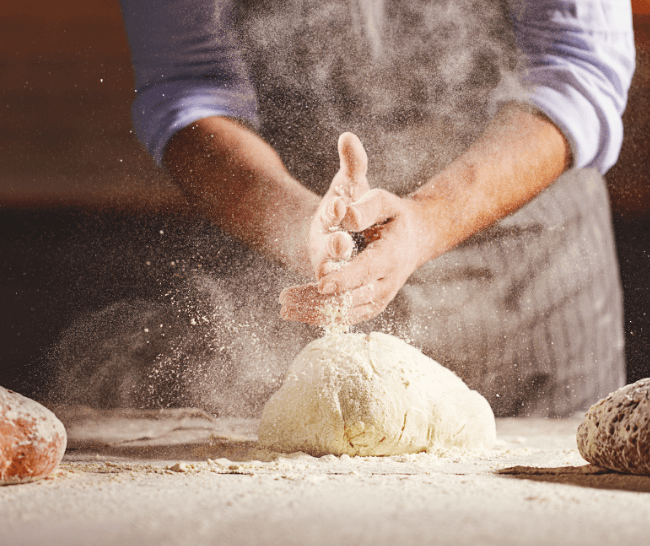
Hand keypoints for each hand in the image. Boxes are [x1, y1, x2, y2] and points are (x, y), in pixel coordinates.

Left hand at [281, 133, 427, 325]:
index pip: (366, 271)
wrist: (416, 239)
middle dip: (317, 301)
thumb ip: (366, 208)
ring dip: (313, 313)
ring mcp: (380, 298)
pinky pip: (346, 318)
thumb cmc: (394, 216)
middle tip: (285, 300)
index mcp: (390, 255)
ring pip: (345, 313)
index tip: (322, 284)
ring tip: (284, 310)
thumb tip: (346, 216)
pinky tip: (296, 313)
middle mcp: (386, 283)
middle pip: (351, 299)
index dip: (344, 279)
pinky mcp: (371, 307)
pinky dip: (321, 317)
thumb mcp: (385, 202)